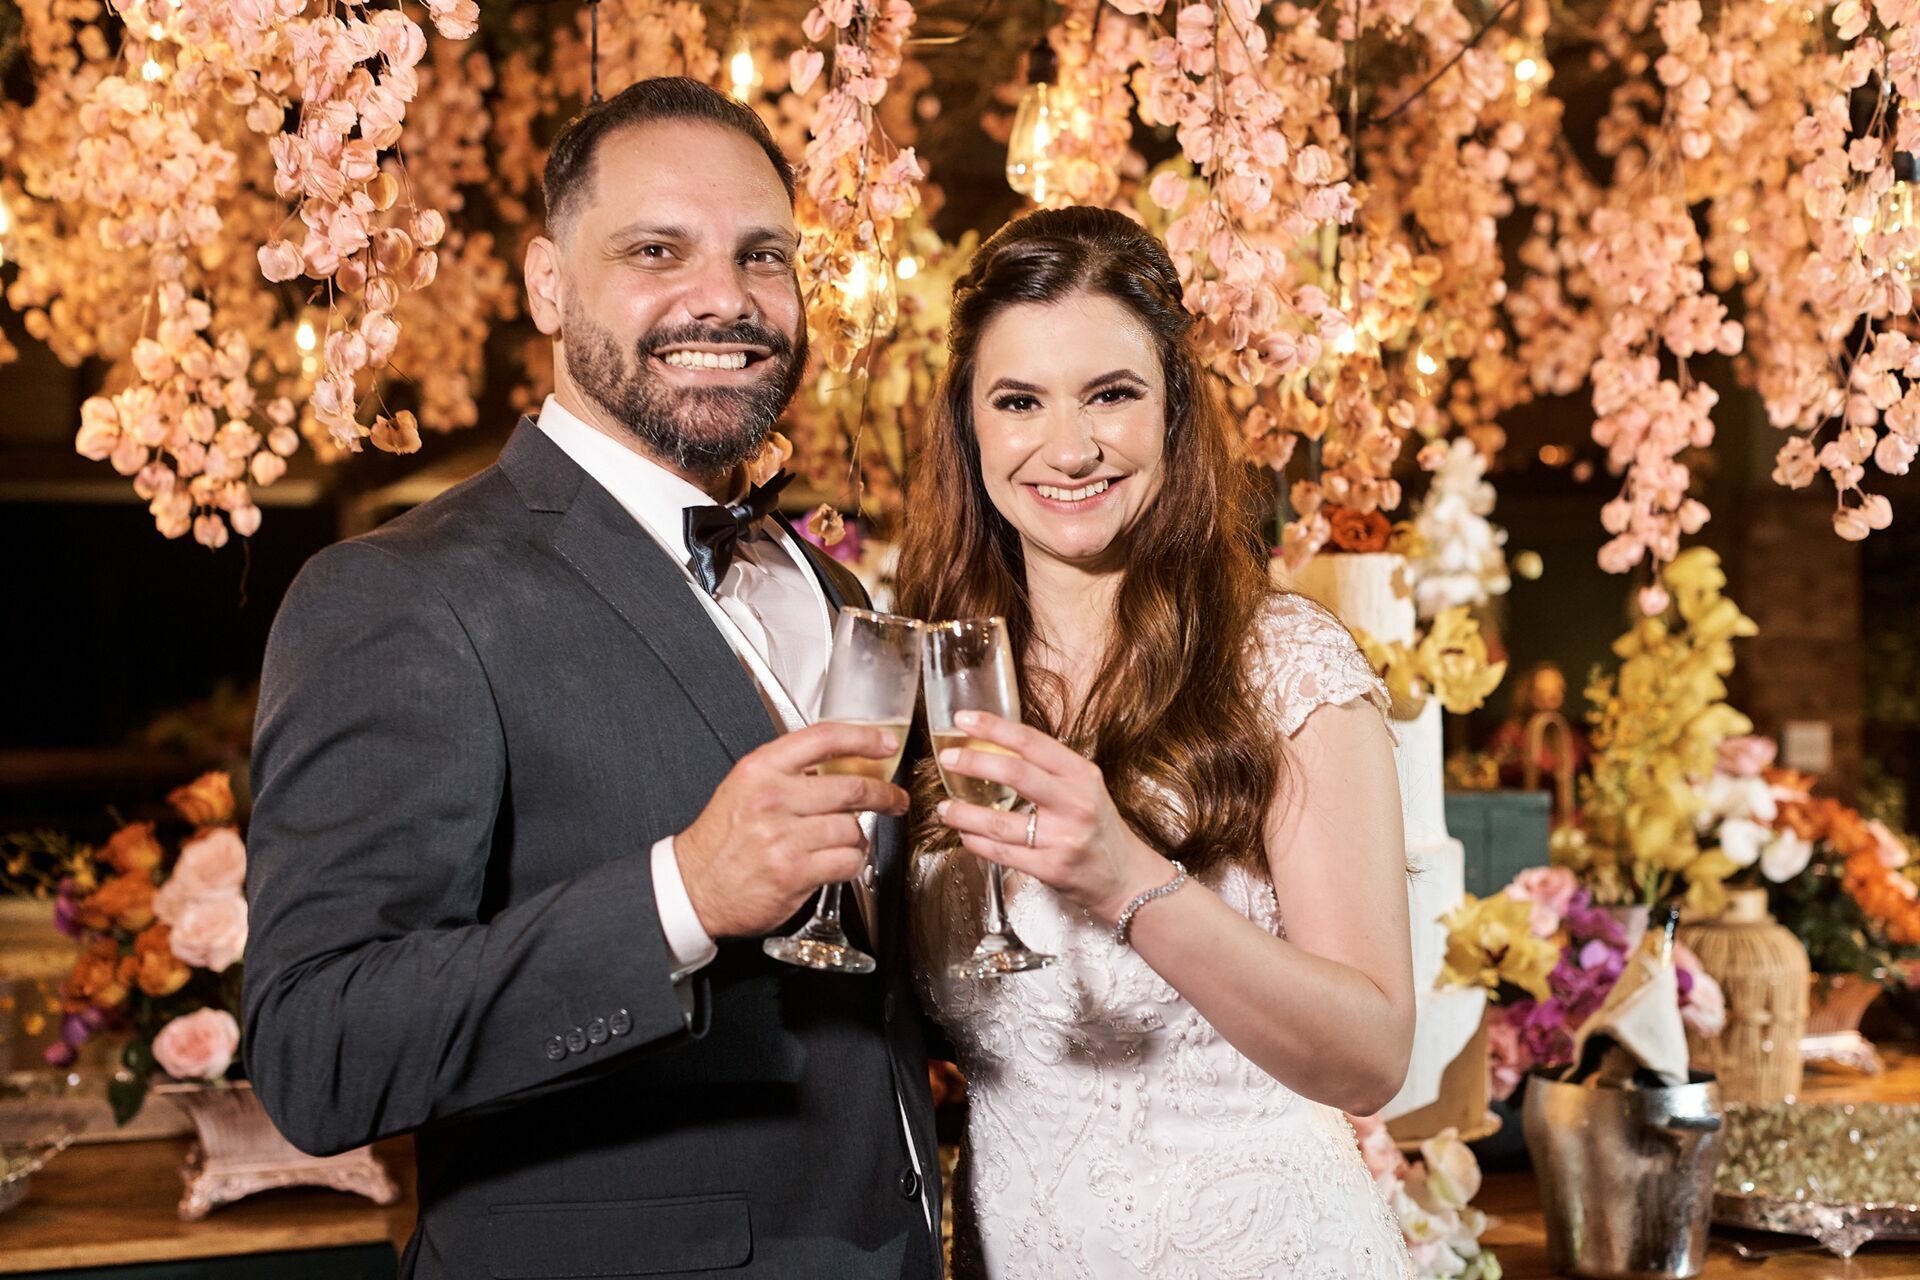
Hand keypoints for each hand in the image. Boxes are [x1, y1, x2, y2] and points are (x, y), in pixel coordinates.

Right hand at [677, 722, 907, 937]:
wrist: (693, 888)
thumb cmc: (720, 841)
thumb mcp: (744, 788)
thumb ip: (787, 773)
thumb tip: (839, 765)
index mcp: (761, 769)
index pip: (824, 738)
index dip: (865, 738)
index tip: (886, 744)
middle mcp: (773, 799)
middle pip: (852, 787)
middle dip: (884, 794)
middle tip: (894, 799)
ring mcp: (784, 837)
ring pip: (852, 828)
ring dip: (858, 838)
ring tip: (844, 842)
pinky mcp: (794, 872)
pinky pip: (847, 861)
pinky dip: (851, 863)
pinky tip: (838, 862)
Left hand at [935, 711, 1169, 924]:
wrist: (1126, 878)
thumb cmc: (1099, 829)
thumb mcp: (1085, 789)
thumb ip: (1048, 770)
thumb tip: (996, 748)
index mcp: (1082, 775)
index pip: (1031, 742)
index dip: (993, 728)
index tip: (964, 720)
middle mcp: (1075, 803)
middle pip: (1014, 774)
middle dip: (973, 763)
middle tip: (947, 759)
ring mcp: (1063, 838)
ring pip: (999, 821)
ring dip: (963, 813)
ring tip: (945, 808)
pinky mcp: (1051, 868)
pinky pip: (1002, 853)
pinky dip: (976, 843)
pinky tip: (966, 836)